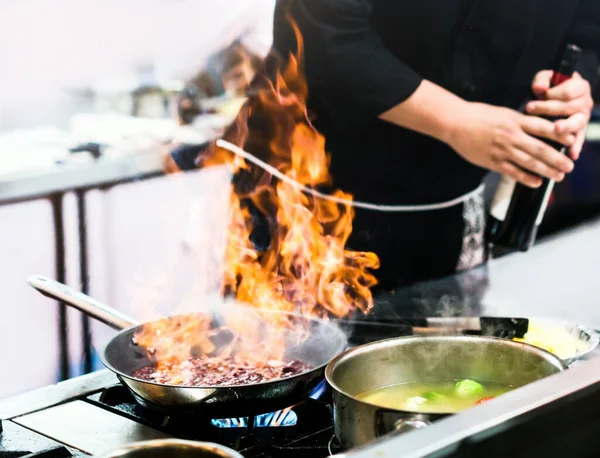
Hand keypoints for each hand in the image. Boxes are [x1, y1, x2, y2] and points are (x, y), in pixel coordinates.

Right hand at [446, 102, 574, 187]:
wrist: (456, 123)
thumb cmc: (478, 116)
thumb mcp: (503, 113)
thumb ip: (521, 122)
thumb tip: (539, 130)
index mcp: (515, 121)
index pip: (543, 128)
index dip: (560, 135)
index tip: (572, 141)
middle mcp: (511, 136)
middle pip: (540, 149)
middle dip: (558, 159)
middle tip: (569, 166)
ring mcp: (501, 150)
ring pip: (529, 163)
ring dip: (546, 171)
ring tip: (558, 176)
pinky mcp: (492, 161)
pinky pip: (512, 172)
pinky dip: (526, 178)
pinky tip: (536, 182)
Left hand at [527, 71, 592, 159]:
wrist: (552, 99)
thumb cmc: (549, 87)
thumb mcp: (545, 79)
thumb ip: (542, 79)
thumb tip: (539, 88)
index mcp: (580, 86)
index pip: (568, 91)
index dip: (552, 94)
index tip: (537, 95)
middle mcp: (585, 102)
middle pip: (571, 107)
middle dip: (550, 108)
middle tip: (530, 109)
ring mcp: (583, 118)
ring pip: (578, 123)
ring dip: (566, 127)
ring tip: (556, 129)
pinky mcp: (579, 131)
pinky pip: (580, 139)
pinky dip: (576, 147)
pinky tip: (571, 155)